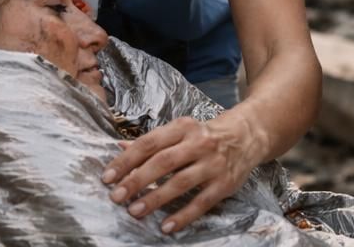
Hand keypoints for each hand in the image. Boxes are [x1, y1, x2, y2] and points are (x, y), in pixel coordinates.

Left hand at [100, 111, 262, 233]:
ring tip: (135, 211)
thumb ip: (152, 142)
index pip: (149, 143)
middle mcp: (198, 143)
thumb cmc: (205, 136)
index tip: (108, 177)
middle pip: (163, 162)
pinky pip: (201, 202)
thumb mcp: (180, 131)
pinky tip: (166, 226)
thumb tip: (119, 148)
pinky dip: (183, 215)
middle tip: (117, 196)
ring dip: (156, 198)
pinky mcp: (224, 184)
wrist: (246, 136)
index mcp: (183, 127)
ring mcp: (213, 164)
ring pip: (181, 182)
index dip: (127, 160)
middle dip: (137, 180)